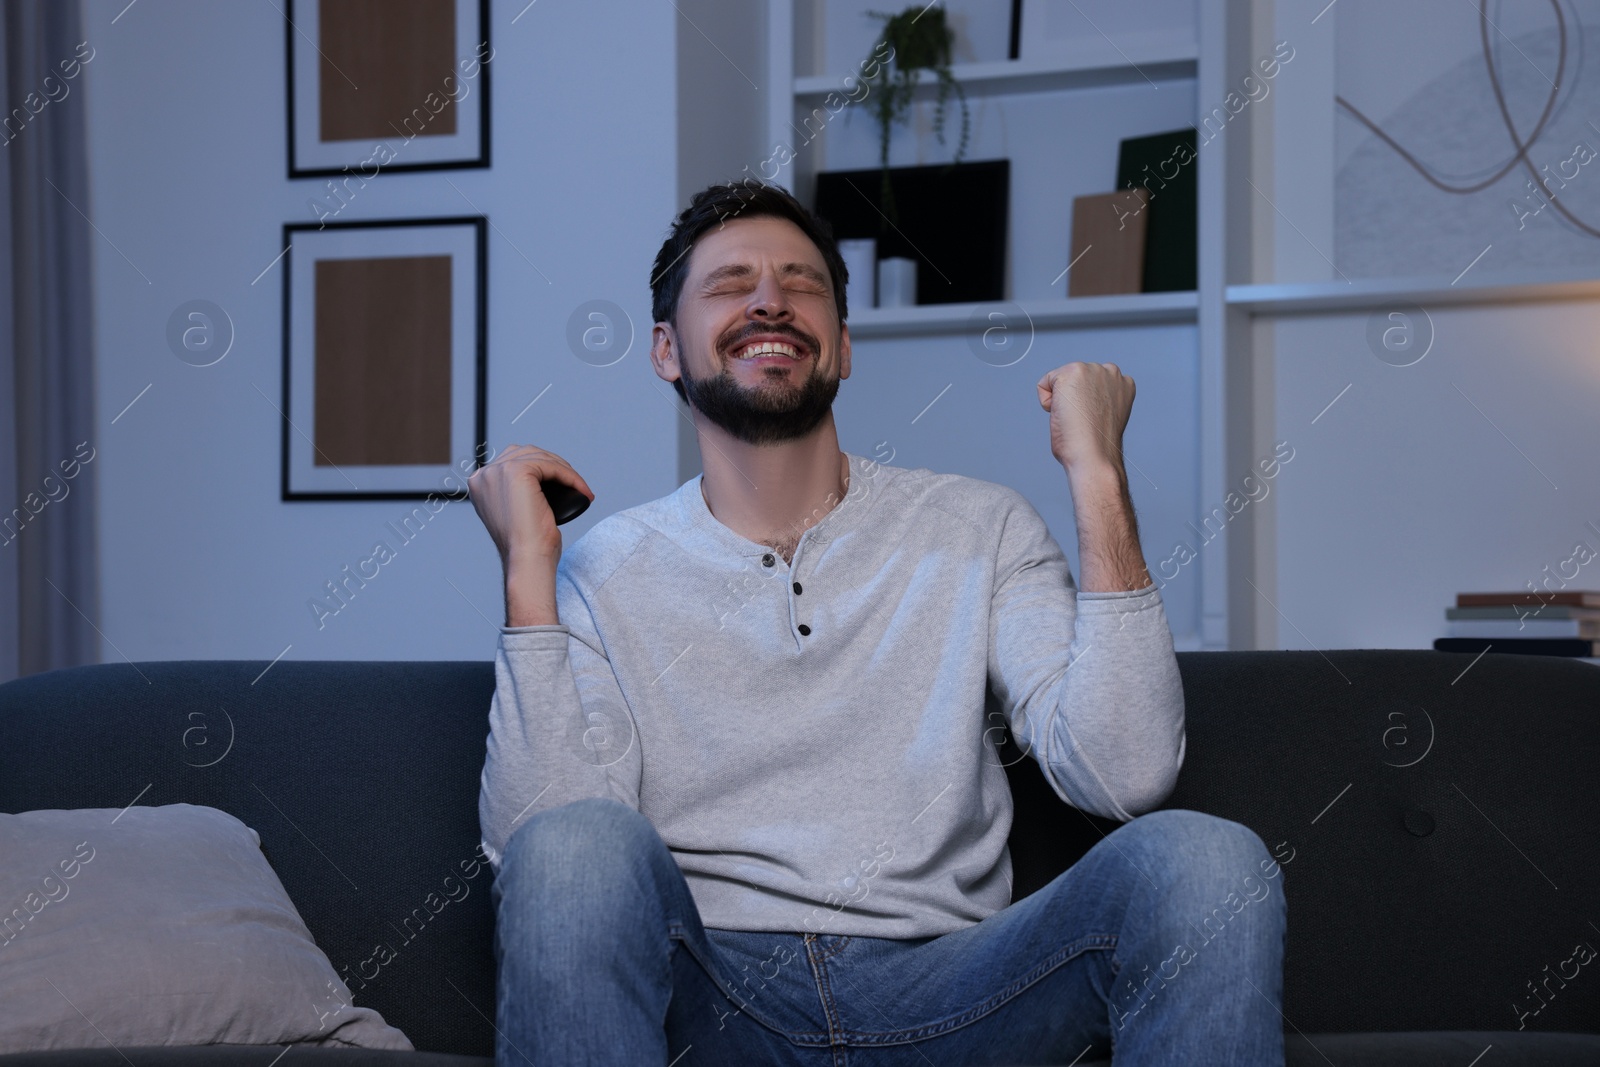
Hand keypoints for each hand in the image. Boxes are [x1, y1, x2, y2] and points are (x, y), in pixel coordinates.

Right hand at [466, 445, 594, 564]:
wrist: (526, 559)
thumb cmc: (526, 546)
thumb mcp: (516, 512)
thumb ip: (517, 493)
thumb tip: (542, 482)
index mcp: (480, 484)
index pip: (512, 461)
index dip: (541, 468)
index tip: (562, 485)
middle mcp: (483, 475)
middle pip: (526, 453)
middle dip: (554, 466)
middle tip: (575, 486)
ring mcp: (497, 471)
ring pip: (540, 457)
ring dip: (565, 470)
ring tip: (580, 489)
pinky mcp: (516, 472)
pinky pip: (551, 465)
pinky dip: (569, 476)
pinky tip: (581, 490)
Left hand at [1036, 362, 1135, 474]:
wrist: (1094, 455)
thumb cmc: (1097, 445)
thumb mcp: (1105, 416)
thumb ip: (1098, 399)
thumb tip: (1081, 400)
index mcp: (1123, 383)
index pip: (1090, 385)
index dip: (1085, 406)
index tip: (1092, 420)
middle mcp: (1110, 371)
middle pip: (1074, 380)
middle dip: (1073, 399)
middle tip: (1083, 420)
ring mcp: (1092, 369)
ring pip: (1059, 381)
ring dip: (1061, 400)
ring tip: (1075, 418)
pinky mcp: (1073, 371)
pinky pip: (1044, 384)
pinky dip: (1046, 402)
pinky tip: (1062, 414)